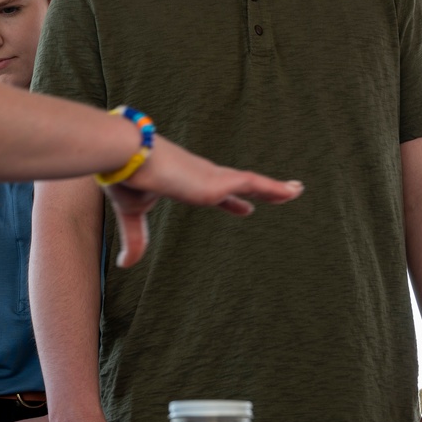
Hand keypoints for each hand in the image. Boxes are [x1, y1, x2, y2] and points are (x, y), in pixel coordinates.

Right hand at [106, 136, 303, 266]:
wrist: (124, 157)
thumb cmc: (126, 178)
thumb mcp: (133, 214)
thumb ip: (136, 239)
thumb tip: (125, 264)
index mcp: (185, 182)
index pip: (215, 193)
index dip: (232, 202)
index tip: (246, 208)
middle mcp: (202, 176)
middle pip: (239, 185)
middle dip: (259, 191)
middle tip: (280, 195)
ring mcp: (211, 177)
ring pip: (251, 183)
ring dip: (274, 189)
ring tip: (297, 191)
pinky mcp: (216, 182)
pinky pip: (254, 183)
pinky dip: (274, 188)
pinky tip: (292, 192)